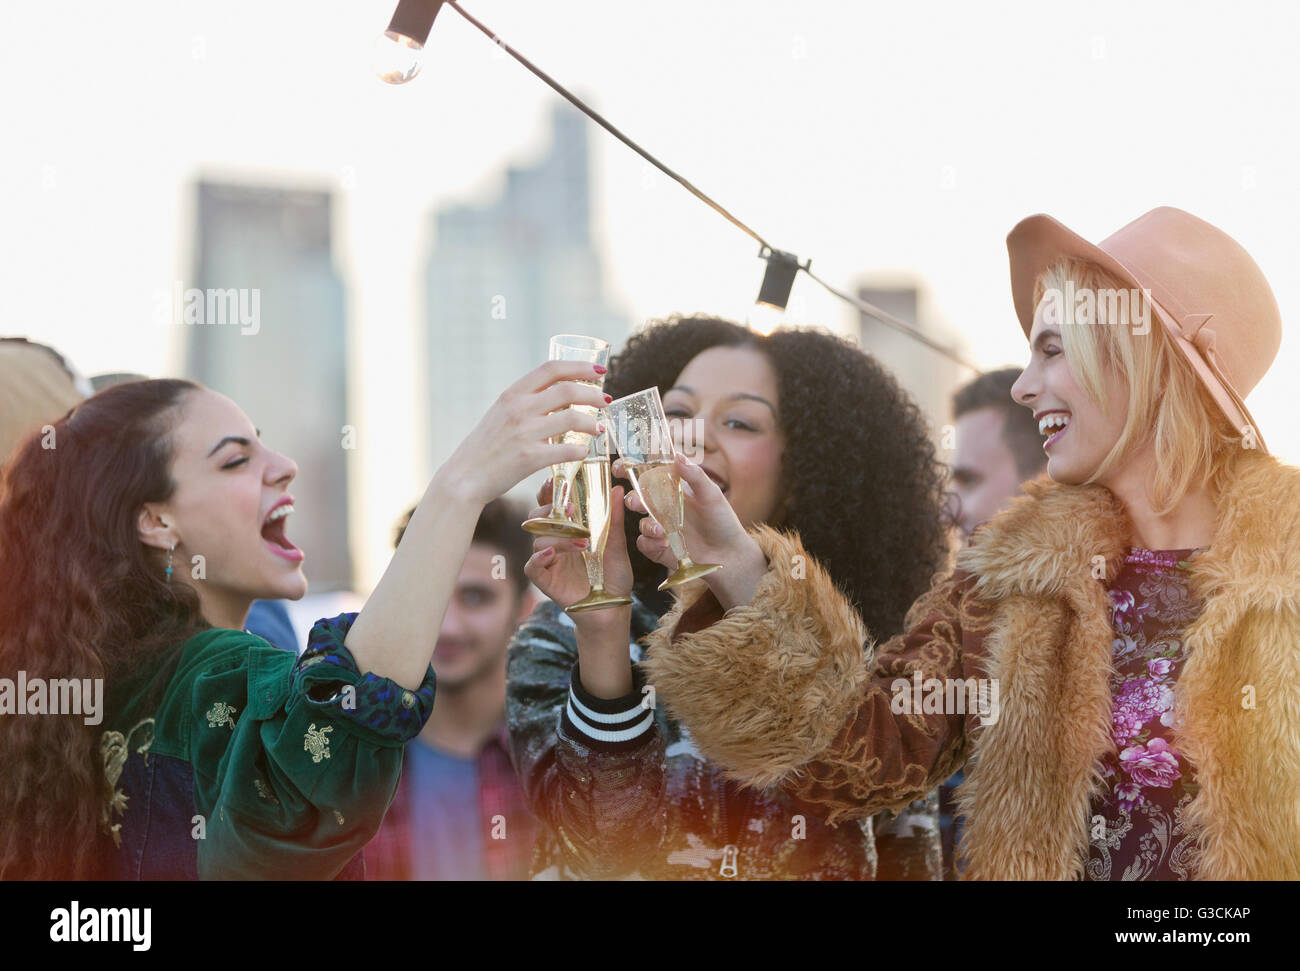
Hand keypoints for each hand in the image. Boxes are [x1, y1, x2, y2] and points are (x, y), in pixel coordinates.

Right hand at [436, 360, 608, 506]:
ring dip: (592, 422)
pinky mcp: (530, 458)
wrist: (464, 477)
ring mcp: (525, 433)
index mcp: (512, 394)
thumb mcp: (500, 414)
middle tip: (604, 401)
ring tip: (598, 428)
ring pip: (573, 418)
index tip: (598, 370)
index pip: (551, 369)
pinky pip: (568, 450)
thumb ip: (525, 402)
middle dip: (593, 394)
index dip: (579, 366)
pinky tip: (583, 452)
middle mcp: (519, 409)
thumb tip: (559, 395)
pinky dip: (581, 450)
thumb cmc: (486, 447)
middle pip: (568, 390)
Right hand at [524, 479, 633, 610]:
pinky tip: (551, 553)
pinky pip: (531, 567)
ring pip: (537, 541)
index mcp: (568, 531)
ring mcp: (548, 562)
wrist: (613, 608)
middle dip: (548, 510)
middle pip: (537, 520)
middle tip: (569, 509)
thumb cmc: (613, 577)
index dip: (549, 493)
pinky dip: (538, 558)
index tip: (555, 481)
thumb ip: (613, 519)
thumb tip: (618, 489)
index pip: (552, 507)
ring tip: (581, 542)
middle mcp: (555, 544)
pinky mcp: (546, 581)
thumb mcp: (617, 545)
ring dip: (557, 537)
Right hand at [620, 452, 768, 607]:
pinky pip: (643, 543)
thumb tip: (677, 456)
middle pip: (636, 498)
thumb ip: (694, 476)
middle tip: (635, 501)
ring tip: (660, 530)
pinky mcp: (659, 548)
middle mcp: (663, 507)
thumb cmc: (723, 521)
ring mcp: (660, 528)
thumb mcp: (711, 495)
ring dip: (646, 524)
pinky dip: (650, 542)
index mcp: (673, 490)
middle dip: (631, 498)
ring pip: (640, 522)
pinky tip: (664, 543)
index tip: (621, 467)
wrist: (729, 555)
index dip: (631, 469)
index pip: (647, 475)